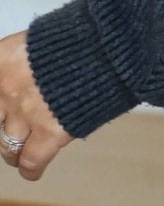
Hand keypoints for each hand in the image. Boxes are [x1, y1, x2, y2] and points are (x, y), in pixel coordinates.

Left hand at [0, 29, 72, 182]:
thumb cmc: (83, 35)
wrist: (111, 43)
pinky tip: (32, 170)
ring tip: (21, 151)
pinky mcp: (51, 129)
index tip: (3, 112)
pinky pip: (31, 160)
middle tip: (12, 128)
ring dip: (14, 150)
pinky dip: (30, 168)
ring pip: (7, 146)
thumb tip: (19, 73)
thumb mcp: (38, 40)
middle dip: (3, 127)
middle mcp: (6, 87)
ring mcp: (27, 111)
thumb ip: (21, 62)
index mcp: (1, 59)